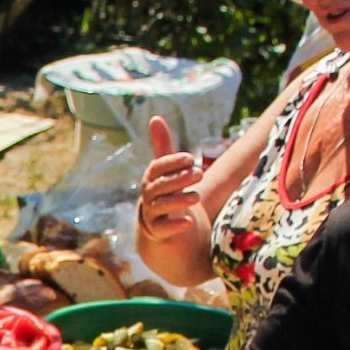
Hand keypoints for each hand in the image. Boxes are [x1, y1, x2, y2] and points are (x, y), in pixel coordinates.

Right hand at [134, 120, 204, 254]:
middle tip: (200, 173)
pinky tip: (190, 222)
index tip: (190, 158)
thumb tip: (155, 118)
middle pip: (162, 186)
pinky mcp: (157, 231)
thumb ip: (163, 145)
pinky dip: (176, 226)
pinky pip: (163, 229)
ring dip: (179, 200)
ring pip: (163, 206)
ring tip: (197, 197)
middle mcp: (149, 195)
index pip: (158, 167)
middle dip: (180, 179)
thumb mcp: (167, 169)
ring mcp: (152, 213)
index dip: (172, 162)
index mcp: (152, 177)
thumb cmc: (167, 190)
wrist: (160, 223)